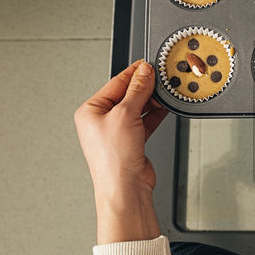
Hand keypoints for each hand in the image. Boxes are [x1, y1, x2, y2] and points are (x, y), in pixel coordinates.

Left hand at [74, 60, 169, 208]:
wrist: (125, 189)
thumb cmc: (113, 160)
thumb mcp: (125, 115)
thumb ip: (137, 91)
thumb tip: (144, 72)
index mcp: (90, 111)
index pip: (115, 83)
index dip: (133, 73)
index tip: (148, 65)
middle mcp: (101, 121)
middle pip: (127, 94)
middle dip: (144, 87)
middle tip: (160, 78)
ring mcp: (117, 132)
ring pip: (137, 108)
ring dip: (151, 100)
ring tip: (165, 92)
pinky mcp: (131, 142)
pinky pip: (144, 121)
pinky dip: (155, 114)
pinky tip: (164, 107)